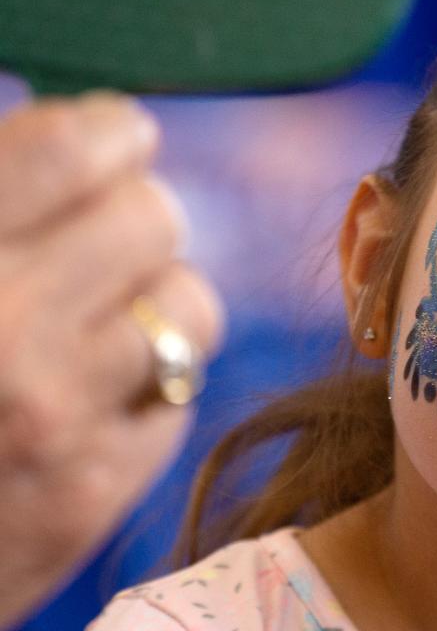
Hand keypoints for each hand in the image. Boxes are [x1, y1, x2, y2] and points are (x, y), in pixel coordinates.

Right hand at [0, 92, 224, 630]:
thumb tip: (77, 133)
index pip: (72, 148)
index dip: (109, 132)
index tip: (115, 139)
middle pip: (155, 217)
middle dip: (134, 218)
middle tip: (105, 241)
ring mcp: (52, 419)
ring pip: (190, 305)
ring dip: (155, 303)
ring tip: (106, 319)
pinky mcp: (89, 497)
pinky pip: (180, 395)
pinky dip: (146, 388)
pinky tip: (92, 398)